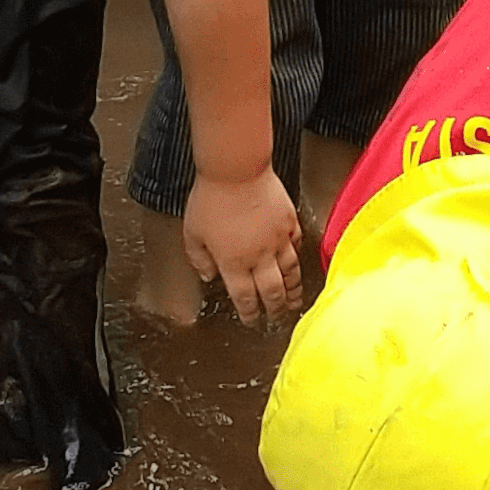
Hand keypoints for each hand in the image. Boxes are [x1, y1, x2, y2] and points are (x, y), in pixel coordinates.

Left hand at [182, 165, 302, 323]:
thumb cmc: (211, 197)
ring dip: (293, 289)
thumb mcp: (192, 232)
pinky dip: (297, 256)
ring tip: (295, 300)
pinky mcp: (289, 222)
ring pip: (290, 272)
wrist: (236, 170)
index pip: (244, 297)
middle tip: (277, 318)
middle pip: (272, 291)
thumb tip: (208, 275)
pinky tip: (296, 262)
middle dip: (275, 309)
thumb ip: (199, 259)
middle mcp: (259, 256)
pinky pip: (297, 245)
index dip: (250, 313)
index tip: (252, 320)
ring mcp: (277, 239)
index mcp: (233, 262)